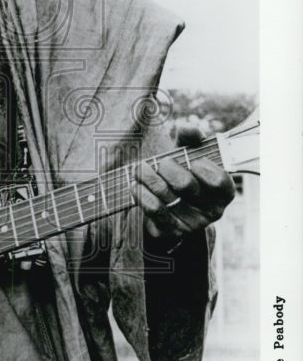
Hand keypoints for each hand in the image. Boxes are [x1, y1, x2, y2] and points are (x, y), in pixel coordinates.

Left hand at [132, 125, 235, 244]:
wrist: (171, 210)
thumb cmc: (183, 175)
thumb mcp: (189, 156)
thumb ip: (191, 139)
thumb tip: (190, 129)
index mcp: (224, 192)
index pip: (218, 179)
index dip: (201, 166)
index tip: (190, 160)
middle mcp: (213, 211)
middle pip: (185, 184)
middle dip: (167, 168)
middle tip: (160, 162)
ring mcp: (193, 223)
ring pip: (166, 195)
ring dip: (148, 177)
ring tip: (140, 168)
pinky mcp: (172, 231)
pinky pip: (154, 209)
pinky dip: (141, 193)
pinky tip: (135, 184)